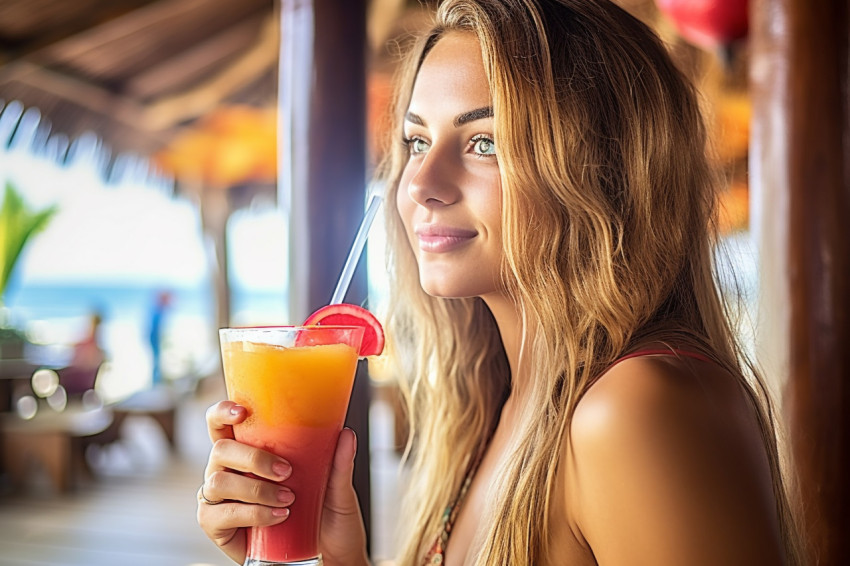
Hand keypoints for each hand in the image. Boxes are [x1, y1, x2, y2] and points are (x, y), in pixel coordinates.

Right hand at [196, 400, 369, 565]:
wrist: (329, 557)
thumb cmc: (326, 517)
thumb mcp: (337, 488)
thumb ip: (339, 463)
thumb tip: (346, 434)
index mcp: (249, 452)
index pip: (223, 425)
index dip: (223, 413)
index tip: (243, 411)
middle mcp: (228, 471)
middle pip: (221, 449)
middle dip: (253, 457)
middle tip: (286, 471)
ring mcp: (219, 499)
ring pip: (218, 481)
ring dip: (255, 488)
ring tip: (288, 499)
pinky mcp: (217, 526)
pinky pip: (220, 514)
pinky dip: (252, 513)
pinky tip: (278, 517)